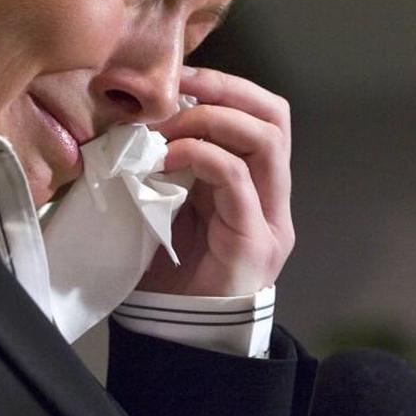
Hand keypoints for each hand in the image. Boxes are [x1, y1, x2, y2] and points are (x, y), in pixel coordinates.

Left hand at [136, 66, 293, 296]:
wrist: (176, 340)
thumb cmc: (168, 274)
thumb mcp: (171, 203)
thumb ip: (173, 162)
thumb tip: (141, 113)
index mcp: (257, 184)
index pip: (264, 113)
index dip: (226, 84)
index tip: (179, 75)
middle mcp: (274, 199)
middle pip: (274, 117)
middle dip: (225, 91)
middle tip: (176, 91)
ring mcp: (270, 221)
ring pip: (266, 141)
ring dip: (211, 120)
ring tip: (167, 128)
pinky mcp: (254, 242)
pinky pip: (238, 181)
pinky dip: (202, 155)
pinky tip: (167, 158)